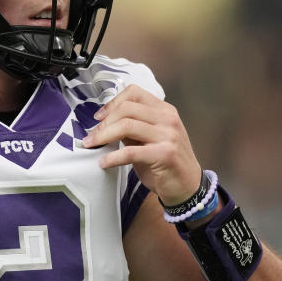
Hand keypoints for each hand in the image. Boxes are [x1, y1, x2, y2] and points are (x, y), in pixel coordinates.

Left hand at [81, 85, 202, 205]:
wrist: (188, 187)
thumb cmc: (166, 163)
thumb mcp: (151, 139)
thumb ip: (133, 127)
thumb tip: (105, 122)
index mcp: (165, 110)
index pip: (134, 93)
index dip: (112, 103)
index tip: (99, 117)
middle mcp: (168, 119)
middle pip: (127, 109)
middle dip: (104, 122)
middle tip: (92, 136)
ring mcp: (168, 136)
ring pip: (126, 126)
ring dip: (103, 136)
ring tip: (92, 146)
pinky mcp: (164, 155)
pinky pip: (130, 152)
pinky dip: (112, 157)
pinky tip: (104, 163)